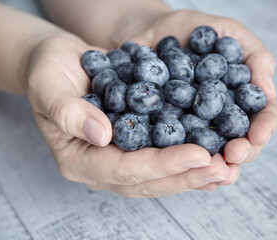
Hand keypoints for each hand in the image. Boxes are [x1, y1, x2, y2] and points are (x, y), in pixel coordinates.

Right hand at [27, 34, 231, 196]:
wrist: (60, 64)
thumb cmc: (49, 72)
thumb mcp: (48, 84)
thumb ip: (67, 111)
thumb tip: (103, 135)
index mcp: (79, 159)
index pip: (125, 169)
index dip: (163, 164)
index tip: (199, 154)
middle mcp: (100, 167)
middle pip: (148, 181)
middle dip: (187, 176)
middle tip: (224, 169)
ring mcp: (118, 159)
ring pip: (160, 176)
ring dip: (194, 174)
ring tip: (228, 169)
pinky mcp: (133, 147)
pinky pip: (164, 159)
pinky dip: (189, 161)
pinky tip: (215, 157)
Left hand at [116, 10, 276, 189]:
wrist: (148, 31)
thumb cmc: (190, 27)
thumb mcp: (226, 30)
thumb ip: (253, 54)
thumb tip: (269, 89)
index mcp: (240, 96)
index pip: (262, 116)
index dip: (263, 128)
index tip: (256, 136)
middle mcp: (220, 117)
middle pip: (240, 142)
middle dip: (241, 153)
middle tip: (232, 157)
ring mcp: (195, 127)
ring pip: (211, 153)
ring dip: (214, 166)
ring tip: (213, 171)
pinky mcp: (166, 132)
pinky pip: (176, 150)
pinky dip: (182, 163)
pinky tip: (183, 170)